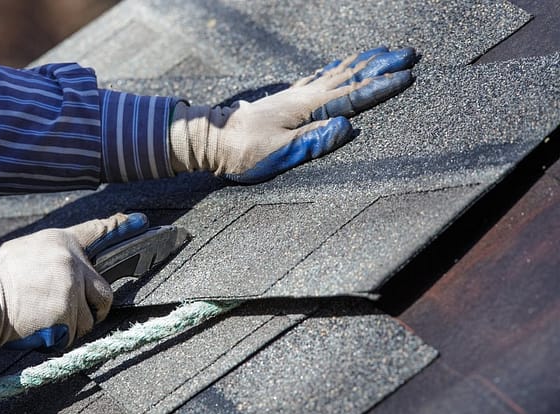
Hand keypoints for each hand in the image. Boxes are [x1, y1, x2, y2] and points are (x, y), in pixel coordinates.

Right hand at [0, 213, 143, 356]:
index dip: (120, 226)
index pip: (97, 231)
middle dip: (95, 307)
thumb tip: (71, 268)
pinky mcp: (66, 313)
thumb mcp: (26, 251)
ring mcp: (71, 288)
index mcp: (60, 242)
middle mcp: (71, 262)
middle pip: (104, 291)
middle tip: (74, 313)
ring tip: (45, 319)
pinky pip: (74, 334)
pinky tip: (41, 328)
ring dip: (73, 325)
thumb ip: (54, 257)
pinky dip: (61, 337)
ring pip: (89, 318)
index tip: (141, 221)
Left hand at [169, 46, 416, 182]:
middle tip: (410, 53)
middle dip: (381, 65)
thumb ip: (312, 141)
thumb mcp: (278, 153)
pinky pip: (320, 77)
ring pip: (337, 72)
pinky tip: (341, 65)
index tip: (408, 76)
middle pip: (350, 76)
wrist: (212, 140)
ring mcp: (295, 94)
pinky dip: (337, 68)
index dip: (381, 86)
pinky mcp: (287, 98)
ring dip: (363, 63)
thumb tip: (346, 128)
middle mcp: (303, 95)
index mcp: (307, 108)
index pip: (352, 96)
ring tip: (385, 52)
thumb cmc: (244, 151)